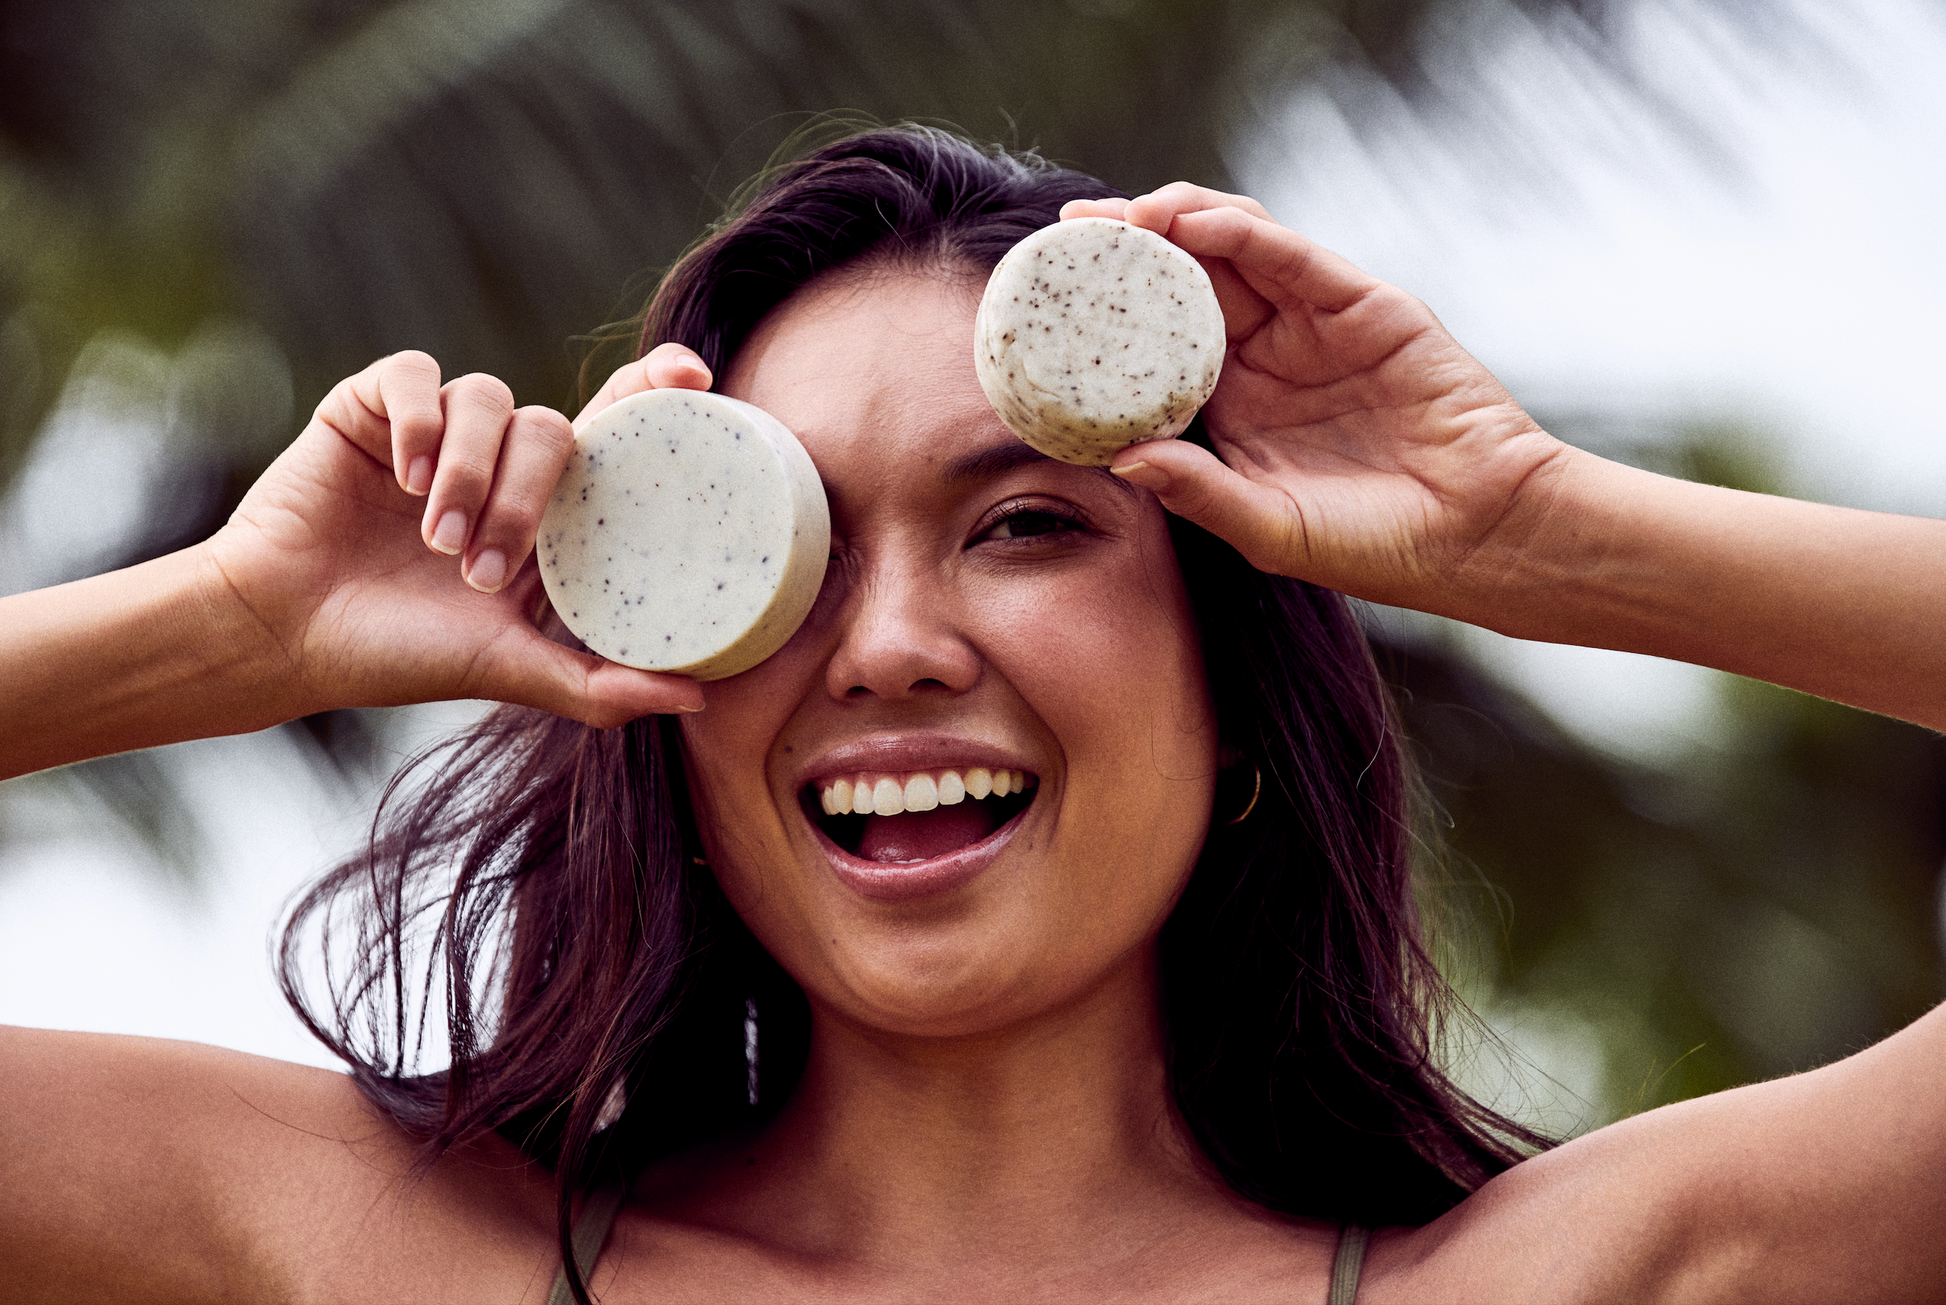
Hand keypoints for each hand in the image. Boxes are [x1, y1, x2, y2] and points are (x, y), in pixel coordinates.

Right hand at [203, 345, 715, 725]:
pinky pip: (417, 376)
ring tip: (434, 542)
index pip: (616, 434)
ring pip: (491, 399)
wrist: (280, 636)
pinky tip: (402, 476)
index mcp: (545, 514)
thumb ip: (601, 686)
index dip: (655, 393)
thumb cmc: (394, 655)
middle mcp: (499, 464)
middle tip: (480, 568)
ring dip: (471, 473)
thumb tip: (703, 700)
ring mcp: (437, 433)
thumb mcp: (510, 671)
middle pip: (556, 427)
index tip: (693, 378)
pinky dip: (419, 422)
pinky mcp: (372, 409)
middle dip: (525, 499)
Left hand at [1061, 186, 1569, 612]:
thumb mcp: (1269, 528)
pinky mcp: (1363, 304)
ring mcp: (1313, 322)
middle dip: (1125, 247)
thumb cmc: (1373, 544)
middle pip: (1183, 278)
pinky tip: (1191, 225)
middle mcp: (1266, 353)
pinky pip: (1292, 256)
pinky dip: (1241, 232)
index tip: (1047, 297)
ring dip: (1173, 222)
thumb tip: (1120, 459)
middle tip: (1069, 232)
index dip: (1104, 312)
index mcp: (1233, 403)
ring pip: (1232, 248)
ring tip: (1120, 218)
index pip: (1154, 339)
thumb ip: (1199, 493)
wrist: (1478, 534)